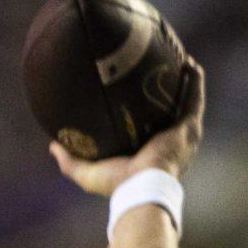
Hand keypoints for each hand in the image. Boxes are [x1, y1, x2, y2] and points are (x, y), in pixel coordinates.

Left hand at [49, 63, 205, 196]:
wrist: (141, 187)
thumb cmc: (117, 183)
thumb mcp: (88, 172)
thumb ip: (69, 160)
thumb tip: (52, 146)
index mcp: (152, 153)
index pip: (153, 128)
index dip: (151, 111)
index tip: (142, 92)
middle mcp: (172, 143)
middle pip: (174, 110)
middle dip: (173, 91)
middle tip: (164, 70)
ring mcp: (183, 134)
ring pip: (189, 101)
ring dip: (188, 81)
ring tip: (183, 60)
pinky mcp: (189, 127)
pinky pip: (194, 98)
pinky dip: (194, 81)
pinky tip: (191, 64)